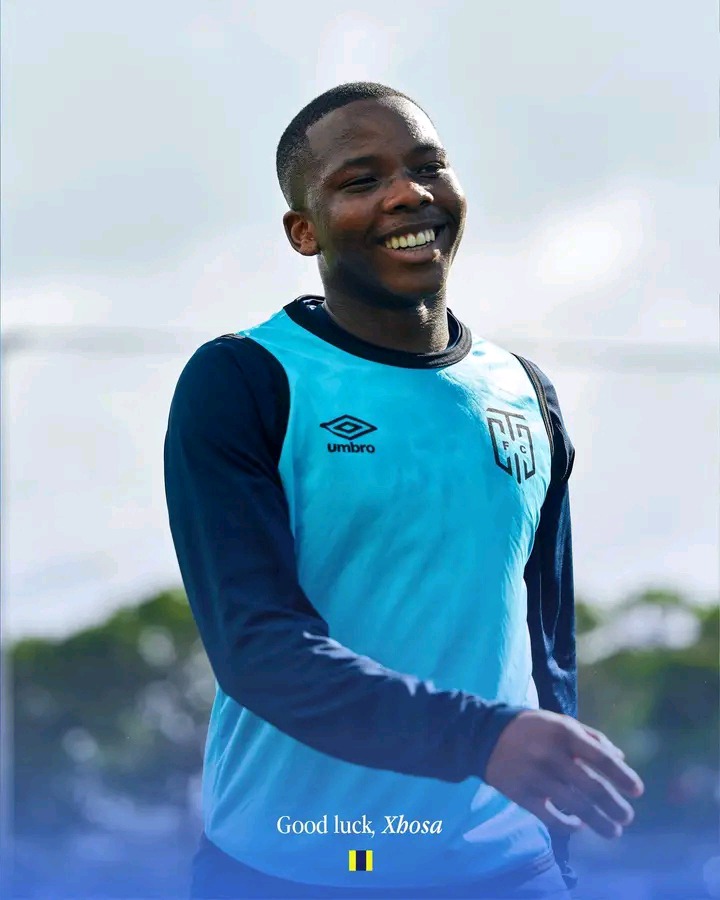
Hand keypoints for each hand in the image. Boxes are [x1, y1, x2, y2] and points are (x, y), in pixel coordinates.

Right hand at [484, 710, 643, 838]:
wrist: (485, 736)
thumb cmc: (531, 728)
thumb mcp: (560, 722)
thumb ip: (591, 737)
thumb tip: (621, 758)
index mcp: (563, 733)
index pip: (601, 758)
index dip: (622, 776)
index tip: (638, 791)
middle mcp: (550, 754)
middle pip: (591, 787)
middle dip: (614, 806)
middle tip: (627, 817)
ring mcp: (535, 776)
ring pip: (575, 806)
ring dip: (599, 822)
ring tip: (613, 831)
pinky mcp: (521, 794)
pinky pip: (551, 817)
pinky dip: (568, 825)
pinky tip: (579, 826)